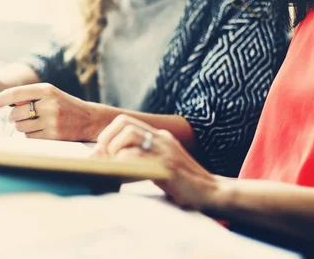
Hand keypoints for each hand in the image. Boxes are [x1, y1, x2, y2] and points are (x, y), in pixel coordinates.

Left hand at [0, 83, 105, 140]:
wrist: (90, 119)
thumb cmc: (65, 106)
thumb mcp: (50, 94)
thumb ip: (29, 97)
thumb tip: (3, 105)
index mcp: (46, 90)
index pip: (14, 93)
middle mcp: (49, 103)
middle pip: (15, 114)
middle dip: (16, 117)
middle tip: (27, 116)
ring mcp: (52, 120)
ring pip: (21, 128)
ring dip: (25, 127)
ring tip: (40, 123)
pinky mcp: (54, 135)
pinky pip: (30, 138)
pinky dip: (33, 136)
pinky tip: (46, 131)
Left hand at [95, 115, 226, 210]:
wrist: (211, 191)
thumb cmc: (182, 183)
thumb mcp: (159, 166)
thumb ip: (137, 159)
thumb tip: (103, 158)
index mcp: (159, 136)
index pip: (125, 121)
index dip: (108, 133)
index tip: (103, 151)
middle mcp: (161, 138)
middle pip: (124, 123)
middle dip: (107, 139)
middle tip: (104, 157)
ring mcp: (165, 150)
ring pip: (130, 135)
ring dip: (115, 149)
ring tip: (115, 165)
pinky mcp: (167, 166)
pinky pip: (139, 156)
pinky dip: (125, 163)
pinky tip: (124, 174)